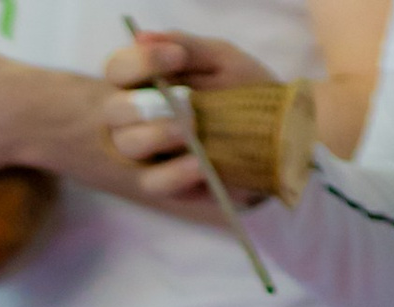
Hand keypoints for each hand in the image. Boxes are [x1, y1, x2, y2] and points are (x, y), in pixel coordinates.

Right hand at [98, 26, 261, 202]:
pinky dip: (175, 174)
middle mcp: (139, 118)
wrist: (280, 134)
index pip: (117, 69)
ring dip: (156, 136)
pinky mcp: (167, 184)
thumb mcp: (220, 60)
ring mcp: (149, 154)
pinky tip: (199, 164)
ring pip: (127, 147)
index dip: (136, 63)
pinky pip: (155, 183)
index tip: (176, 58)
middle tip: (182, 102)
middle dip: (139, 105)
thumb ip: (185, 46)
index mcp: (148, 81)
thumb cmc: (246, 90)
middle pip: (114, 112)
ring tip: (191, 131)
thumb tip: (142, 35)